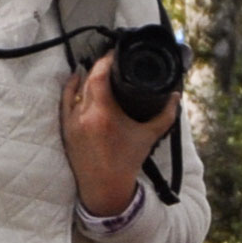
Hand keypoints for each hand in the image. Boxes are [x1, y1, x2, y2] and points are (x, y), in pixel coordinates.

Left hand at [63, 52, 156, 219]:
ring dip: (86, 76)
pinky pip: (65, 101)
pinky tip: (77, 78)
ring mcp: (72, 122)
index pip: (99, 75)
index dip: (106, 60)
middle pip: (88, 79)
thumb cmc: (127, 162)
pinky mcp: (66, 129)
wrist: (105, 188)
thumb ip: (165, 114)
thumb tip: (176, 96)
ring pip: (76, 89)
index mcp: (104, 114)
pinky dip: (71, 88)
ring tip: (97, 68)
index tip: (114, 54)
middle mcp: (84, 115)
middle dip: (98, 66)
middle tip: (110, 60)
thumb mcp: (149, 136)